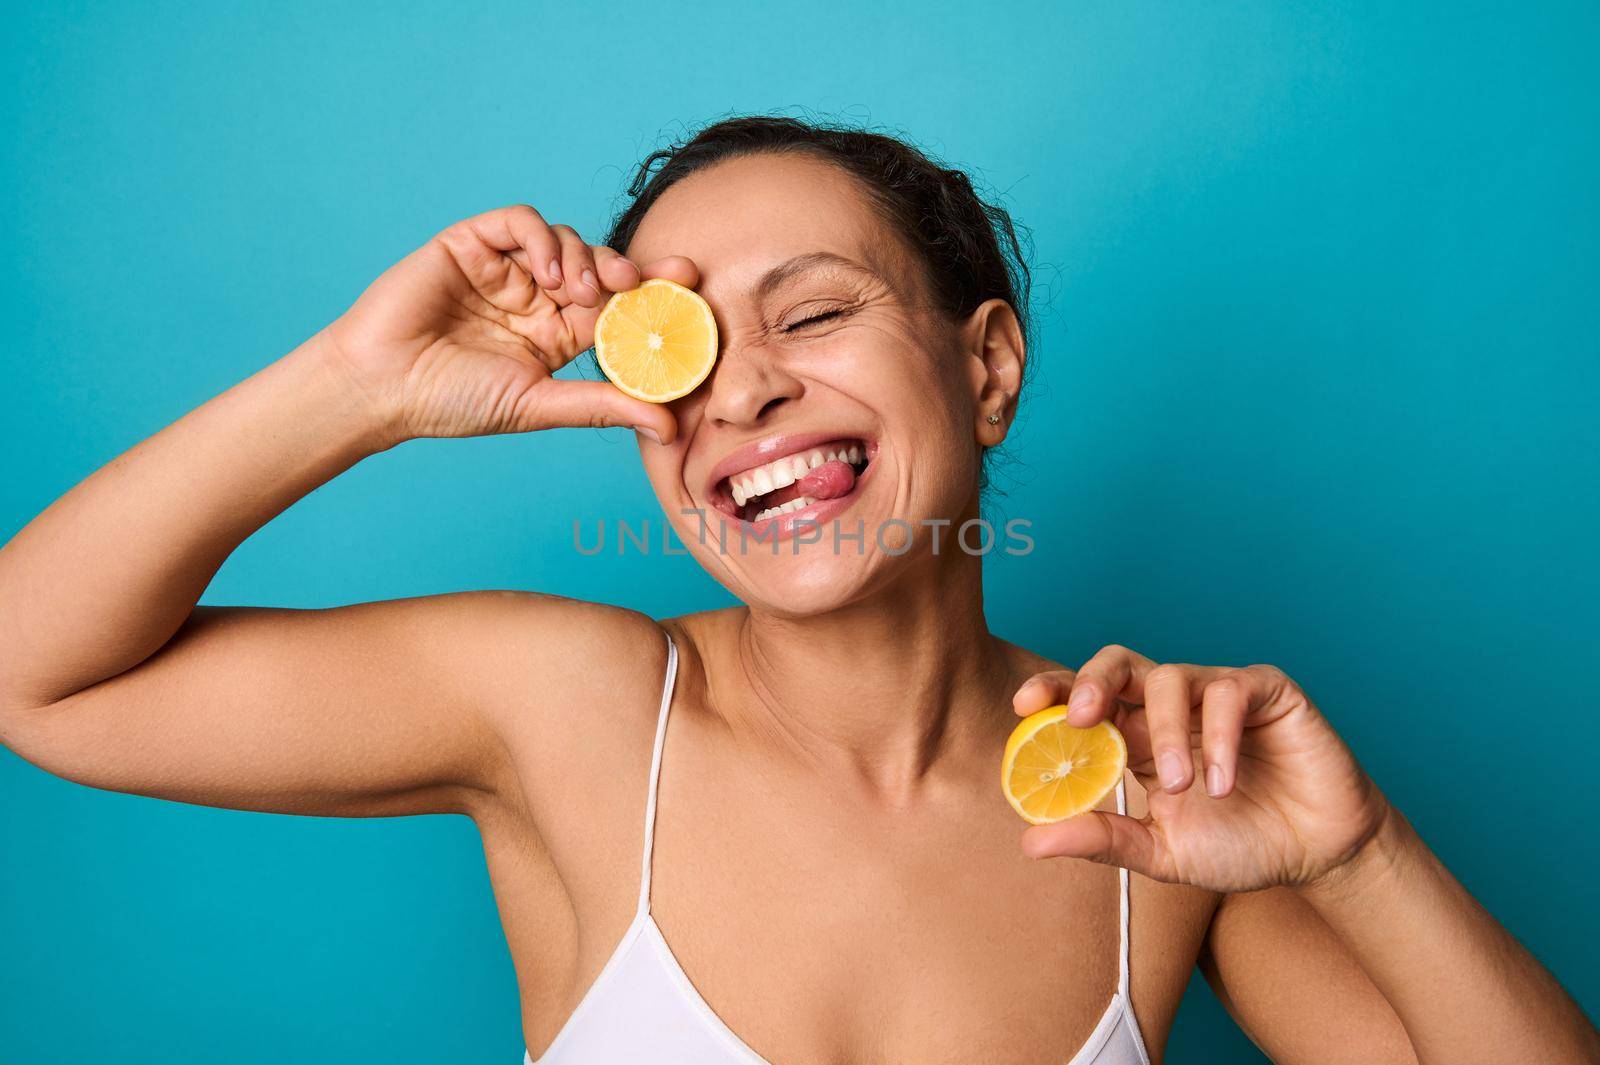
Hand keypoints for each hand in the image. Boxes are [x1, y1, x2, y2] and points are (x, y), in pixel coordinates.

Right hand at [320, 204, 696, 446]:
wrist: (381, 387)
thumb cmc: (452, 402)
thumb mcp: (539, 405)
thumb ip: (602, 406)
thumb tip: (669, 427)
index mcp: (556, 336)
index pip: (616, 308)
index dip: (654, 293)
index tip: (693, 283)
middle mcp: (536, 297)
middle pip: (599, 268)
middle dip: (629, 270)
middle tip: (646, 281)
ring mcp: (505, 268)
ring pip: (567, 240)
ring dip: (584, 258)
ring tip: (581, 292)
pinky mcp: (472, 243)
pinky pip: (520, 221)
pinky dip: (543, 237)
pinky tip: (547, 271)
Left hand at [1011, 645, 1391, 892]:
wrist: (1317, 855)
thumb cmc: (1240, 845)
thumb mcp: (1161, 852)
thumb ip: (1103, 840)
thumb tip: (1030, 843)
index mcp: (1138, 737)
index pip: (1087, 701)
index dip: (1055, 692)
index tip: (1024, 705)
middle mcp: (1172, 707)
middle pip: (1118, 664)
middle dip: (1091, 681)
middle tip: (1080, 716)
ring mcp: (1217, 693)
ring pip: (1170, 678)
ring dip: (1166, 732)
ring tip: (1182, 786)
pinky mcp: (1266, 691)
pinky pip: (1228, 691)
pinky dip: (1217, 735)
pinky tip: (1224, 781)